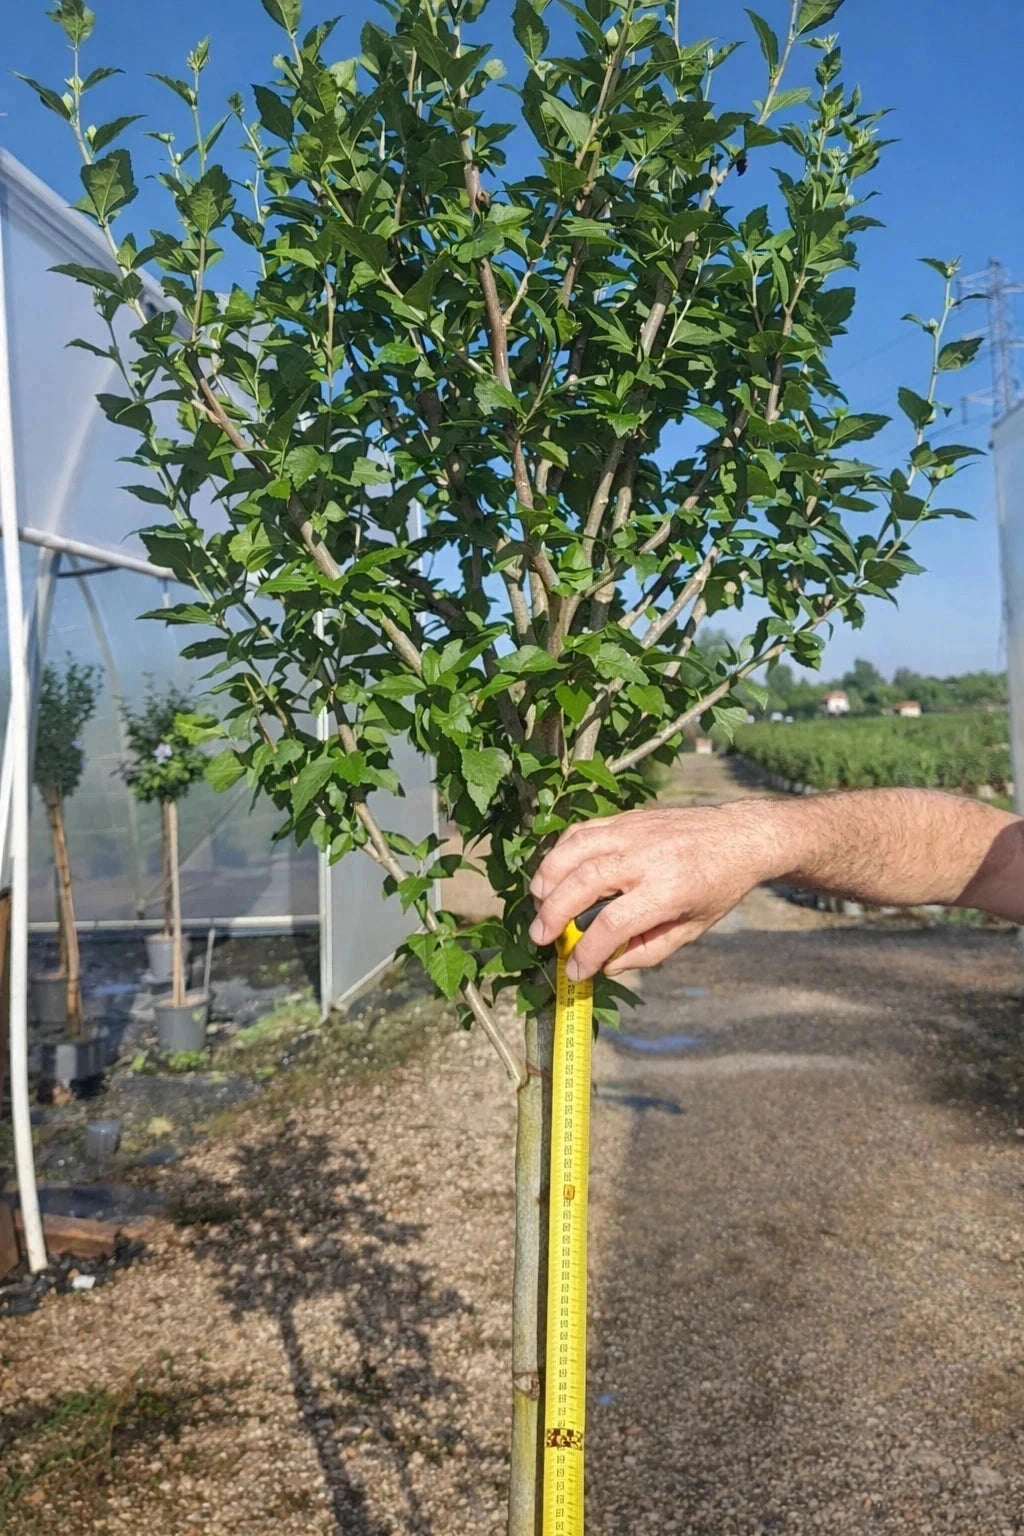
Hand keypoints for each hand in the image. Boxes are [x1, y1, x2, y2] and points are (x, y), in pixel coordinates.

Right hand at [529, 802, 784, 980]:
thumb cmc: (717, 887)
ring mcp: (632, 832)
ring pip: (574, 850)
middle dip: (553, 914)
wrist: (738, 837)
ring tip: (537, 904)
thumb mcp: (692, 929)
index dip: (587, 951)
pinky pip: (581, 832)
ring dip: (547, 878)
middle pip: (583, 883)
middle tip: (539, 937)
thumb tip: (606, 966)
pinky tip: (553, 875)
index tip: (574, 970)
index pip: (614, 924)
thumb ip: (648, 951)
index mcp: (668, 890)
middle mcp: (646, 857)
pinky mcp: (625, 819)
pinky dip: (559, 853)